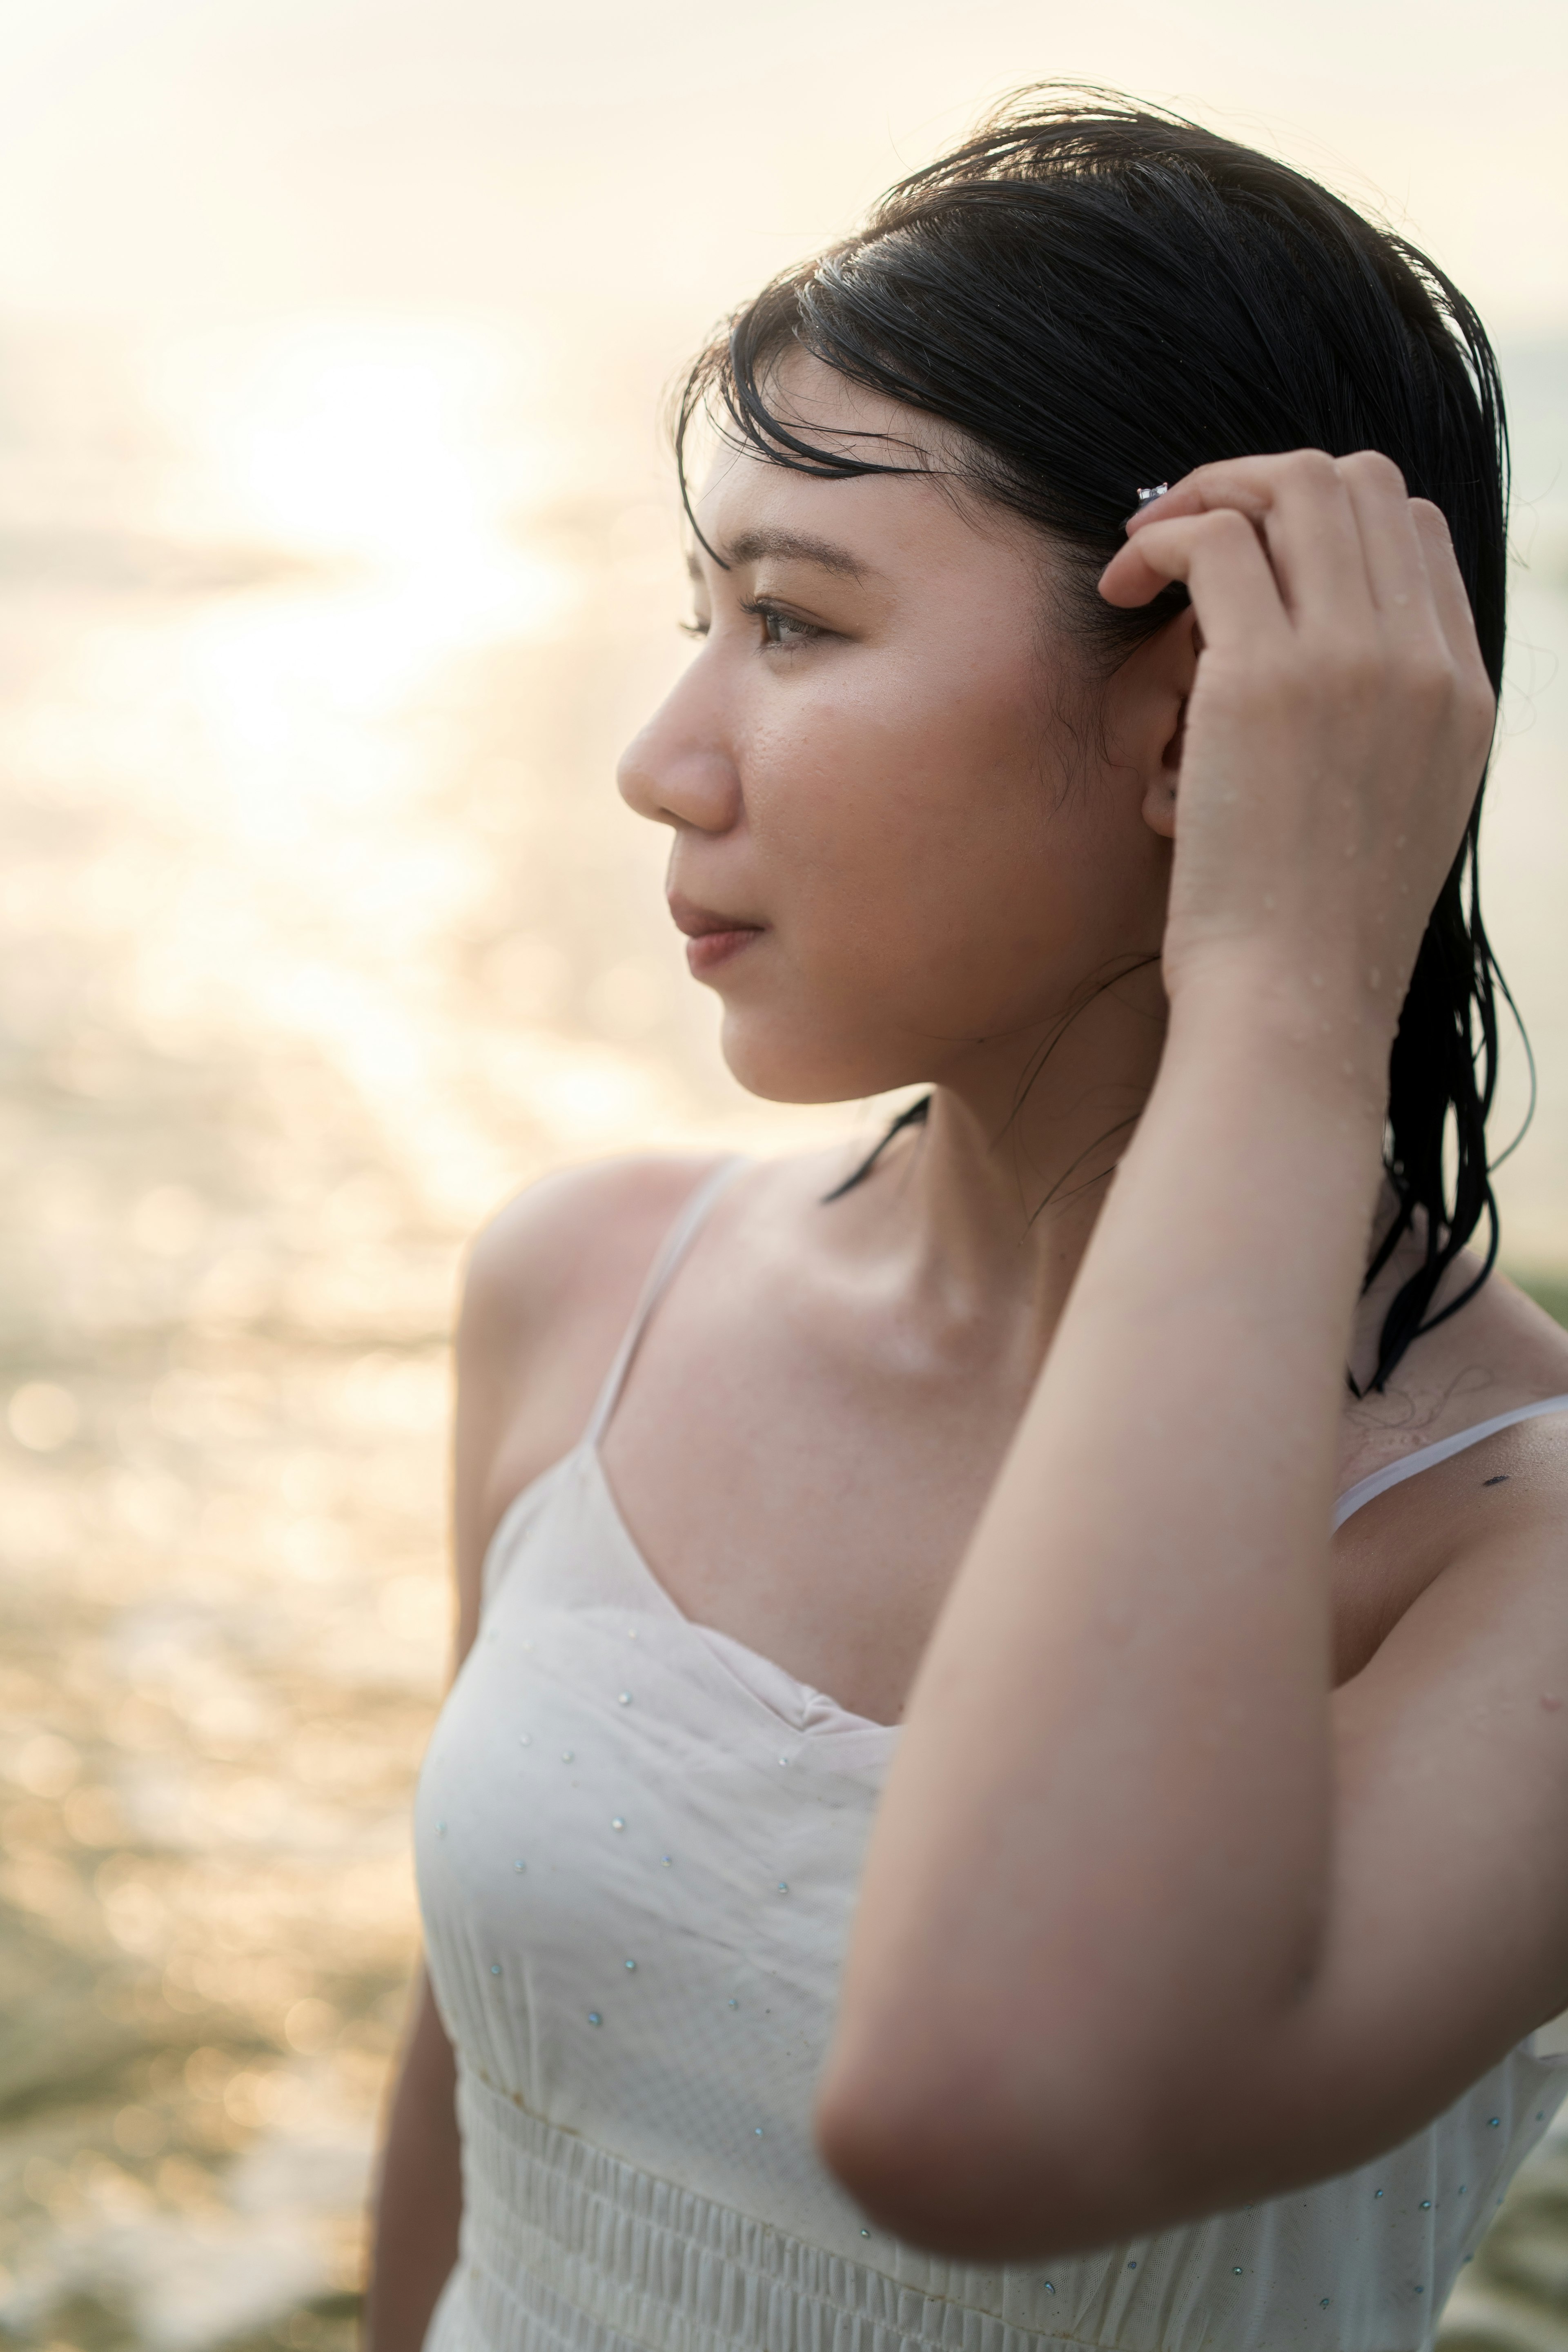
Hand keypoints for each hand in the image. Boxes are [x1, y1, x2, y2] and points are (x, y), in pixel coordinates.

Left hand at [1098, 451, 1495, 1049]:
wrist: (1296, 1001)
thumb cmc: (1313, 932)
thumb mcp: (1388, 814)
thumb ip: (1377, 724)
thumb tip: (1314, 661)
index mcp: (1462, 689)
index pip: (1412, 529)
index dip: (1323, 521)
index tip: (1251, 562)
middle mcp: (1421, 658)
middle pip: (1356, 484)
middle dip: (1259, 485)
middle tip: (1184, 536)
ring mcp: (1351, 658)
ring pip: (1290, 486)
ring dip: (1202, 497)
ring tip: (1142, 554)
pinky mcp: (1262, 677)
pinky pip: (1212, 541)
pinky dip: (1158, 541)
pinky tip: (1119, 587)